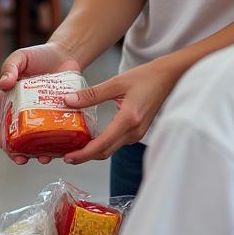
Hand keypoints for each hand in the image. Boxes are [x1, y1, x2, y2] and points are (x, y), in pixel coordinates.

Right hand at [0, 41, 78, 165]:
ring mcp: (46, 118)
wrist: (64, 53)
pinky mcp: (64, 117)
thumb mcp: (19, 58)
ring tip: (50, 157)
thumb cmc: (37, 57)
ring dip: (46, 152)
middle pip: (24, 142)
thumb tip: (3, 84)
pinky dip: (64, 142)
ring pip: (44, 141)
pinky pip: (63, 134)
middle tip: (33, 158)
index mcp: (13, 106)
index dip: (7, 145)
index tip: (13, 152)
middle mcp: (28, 116)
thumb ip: (9, 68)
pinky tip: (67, 147)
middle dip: (27, 154)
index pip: (5, 131)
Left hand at [58, 56, 180, 163]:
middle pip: (105, 152)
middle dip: (84, 156)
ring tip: (72, 147)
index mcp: (128, 120)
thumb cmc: (145, 78)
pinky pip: (116, 142)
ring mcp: (137, 134)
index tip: (68, 157)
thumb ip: (91, 94)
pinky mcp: (137, 131)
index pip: (102, 144)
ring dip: (92, 151)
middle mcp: (134, 132)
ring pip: (110, 149)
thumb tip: (68, 100)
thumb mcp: (116, 83)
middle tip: (64, 155)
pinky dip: (101, 144)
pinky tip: (89, 138)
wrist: (168, 78)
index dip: (83, 154)